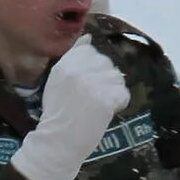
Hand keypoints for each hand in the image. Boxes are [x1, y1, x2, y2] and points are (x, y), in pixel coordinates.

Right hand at [14, 41, 130, 179]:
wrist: (58, 141)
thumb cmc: (57, 112)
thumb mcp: (56, 80)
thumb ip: (72, 58)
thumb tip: (88, 38)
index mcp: (65, 65)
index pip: (90, 50)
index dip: (93, 65)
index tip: (88, 79)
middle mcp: (79, 72)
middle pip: (106, 62)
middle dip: (104, 77)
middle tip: (95, 95)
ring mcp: (93, 86)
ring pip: (117, 76)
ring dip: (113, 89)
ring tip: (101, 102)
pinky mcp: (105, 101)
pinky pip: (123, 93)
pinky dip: (119, 102)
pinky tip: (107, 110)